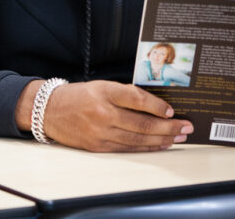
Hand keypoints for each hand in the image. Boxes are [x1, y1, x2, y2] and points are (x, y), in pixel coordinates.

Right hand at [17, 80, 193, 151]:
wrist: (48, 110)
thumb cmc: (77, 96)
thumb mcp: (100, 86)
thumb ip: (125, 94)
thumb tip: (155, 106)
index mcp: (103, 92)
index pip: (137, 99)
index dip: (157, 106)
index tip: (172, 111)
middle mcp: (102, 113)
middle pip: (143, 123)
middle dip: (169, 127)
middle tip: (186, 127)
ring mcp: (100, 132)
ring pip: (138, 139)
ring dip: (162, 139)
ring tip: (178, 137)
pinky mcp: (98, 146)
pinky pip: (128, 148)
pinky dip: (146, 147)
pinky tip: (159, 145)